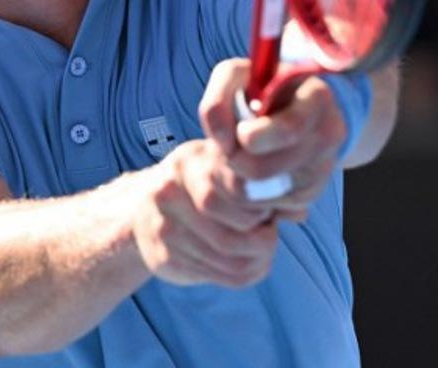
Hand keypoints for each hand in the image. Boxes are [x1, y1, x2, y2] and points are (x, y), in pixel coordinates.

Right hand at [132, 138, 278, 287]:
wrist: (139, 211)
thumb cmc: (195, 185)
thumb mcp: (220, 168)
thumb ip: (259, 183)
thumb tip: (299, 212)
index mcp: (190, 160)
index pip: (238, 189)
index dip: (263, 205)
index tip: (268, 207)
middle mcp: (170, 190)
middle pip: (234, 229)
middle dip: (263, 238)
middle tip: (269, 232)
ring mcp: (164, 226)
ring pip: (231, 258)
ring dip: (258, 260)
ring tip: (262, 249)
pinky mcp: (163, 257)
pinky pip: (218, 276)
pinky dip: (244, 273)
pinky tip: (246, 262)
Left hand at [198, 59, 346, 219]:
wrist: (292, 106)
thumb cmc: (258, 88)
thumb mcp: (235, 76)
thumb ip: (218, 100)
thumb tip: (222, 141)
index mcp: (316, 98)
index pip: (289, 129)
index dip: (254, 137)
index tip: (240, 132)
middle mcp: (328, 135)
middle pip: (262, 170)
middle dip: (230, 161)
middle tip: (224, 148)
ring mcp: (322, 168)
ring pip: (258, 195)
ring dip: (232, 179)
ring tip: (232, 157)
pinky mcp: (310, 195)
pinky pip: (265, 208)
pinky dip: (246, 195)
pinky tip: (247, 172)